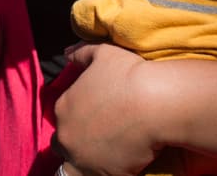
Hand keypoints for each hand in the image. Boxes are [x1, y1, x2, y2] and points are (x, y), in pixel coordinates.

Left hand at [52, 43, 159, 175]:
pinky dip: (106, 172)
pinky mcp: (105, 175)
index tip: (92, 116)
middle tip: (97, 137)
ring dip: (84, 162)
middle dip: (75, 141)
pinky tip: (121, 164)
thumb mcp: (101, 53)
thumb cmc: (128, 74)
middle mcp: (67, 137)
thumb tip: (66, 54)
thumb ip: (80, 53)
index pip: (61, 117)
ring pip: (73, 168)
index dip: (76, 117)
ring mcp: (84, 160)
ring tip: (104, 156)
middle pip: (62, 145)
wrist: (155, 104)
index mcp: (63, 108)